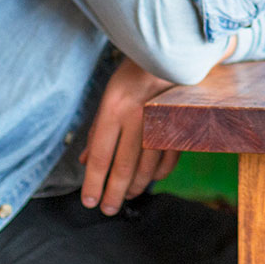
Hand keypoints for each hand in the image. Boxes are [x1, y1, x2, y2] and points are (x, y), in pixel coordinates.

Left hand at [78, 56, 181, 215]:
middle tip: (107, 209)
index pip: (99, 155)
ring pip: (148, 167)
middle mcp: (137, 117)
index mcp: (114, 108)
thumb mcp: (111, 96)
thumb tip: (84, 162)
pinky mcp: (180, 125)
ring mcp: (161, 122)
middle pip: (123, 166)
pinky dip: (159, 174)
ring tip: (126, 197)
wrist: (174, 54)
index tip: (88, 200)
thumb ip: (98, 130)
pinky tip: (150, 179)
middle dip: (113, 193)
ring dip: (136, 187)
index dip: (93, 181)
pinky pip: (169, 159)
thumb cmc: (135, 74)